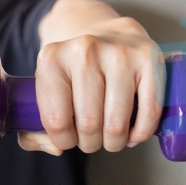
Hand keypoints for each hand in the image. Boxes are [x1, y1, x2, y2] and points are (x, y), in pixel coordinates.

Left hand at [18, 17, 165, 155]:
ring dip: (114, 142)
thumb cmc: (76, 72)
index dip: (64, 140)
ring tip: (110, 136)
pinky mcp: (149, 59)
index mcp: (52, 59)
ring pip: (117, 124)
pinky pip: (149, 113)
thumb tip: (56, 149)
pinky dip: (140, 133)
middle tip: (92, 137)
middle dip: (90, 143)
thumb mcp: (48, 89)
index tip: (69, 137)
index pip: (57, 121)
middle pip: (89, 125)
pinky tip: (131, 132)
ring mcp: (119, 53)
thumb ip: (36, 126)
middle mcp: (85, 51)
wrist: (109, 36)